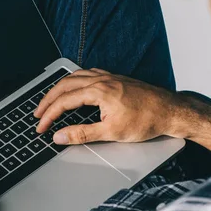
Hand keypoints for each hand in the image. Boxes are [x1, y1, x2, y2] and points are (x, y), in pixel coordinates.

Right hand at [34, 69, 177, 144]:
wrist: (172, 111)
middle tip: (38, 114)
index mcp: (99, 91)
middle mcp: (101, 79)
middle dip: (47, 100)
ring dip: (59, 88)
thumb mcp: (112, 133)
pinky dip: (74, 80)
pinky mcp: (115, 78)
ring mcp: (109, 77)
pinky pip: (87, 73)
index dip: (49, 115)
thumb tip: (60, 137)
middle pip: (64, 85)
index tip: (41, 127)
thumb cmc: (147, 121)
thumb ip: (82, 134)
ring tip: (50, 101)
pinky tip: (74, 87)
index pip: (64, 101)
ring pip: (74, 76)